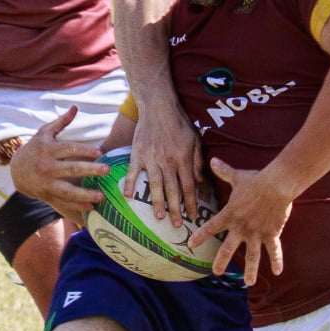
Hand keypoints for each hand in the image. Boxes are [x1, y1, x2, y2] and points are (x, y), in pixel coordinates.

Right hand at [9, 106, 109, 226]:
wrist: (16, 170)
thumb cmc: (35, 149)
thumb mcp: (44, 133)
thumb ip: (61, 122)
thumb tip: (75, 108)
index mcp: (48, 150)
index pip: (68, 149)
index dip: (84, 150)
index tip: (99, 152)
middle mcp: (47, 167)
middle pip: (71, 169)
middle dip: (90, 170)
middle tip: (106, 170)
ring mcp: (47, 184)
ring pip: (67, 191)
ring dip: (84, 195)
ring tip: (101, 196)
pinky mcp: (47, 196)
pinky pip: (63, 202)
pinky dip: (76, 206)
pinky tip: (90, 208)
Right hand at [127, 101, 203, 224]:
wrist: (158, 106)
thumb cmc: (179, 122)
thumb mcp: (195, 140)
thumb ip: (197, 161)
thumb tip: (201, 181)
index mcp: (183, 159)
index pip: (189, 186)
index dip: (192, 203)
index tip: (194, 216)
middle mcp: (168, 162)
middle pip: (173, 190)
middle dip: (176, 209)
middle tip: (177, 225)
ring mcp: (151, 158)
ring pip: (155, 185)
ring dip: (157, 202)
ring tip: (158, 218)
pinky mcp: (137, 154)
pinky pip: (132, 172)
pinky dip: (129, 184)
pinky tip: (128, 197)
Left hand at [192, 158, 294, 285]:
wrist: (277, 184)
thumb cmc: (256, 180)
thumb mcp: (237, 176)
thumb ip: (223, 171)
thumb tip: (212, 160)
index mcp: (230, 214)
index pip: (211, 228)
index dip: (200, 237)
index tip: (190, 246)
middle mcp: (241, 227)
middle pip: (228, 248)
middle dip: (221, 261)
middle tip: (216, 273)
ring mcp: (256, 232)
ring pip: (252, 255)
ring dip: (250, 270)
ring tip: (248, 283)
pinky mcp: (271, 233)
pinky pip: (274, 250)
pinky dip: (277, 261)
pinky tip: (278, 273)